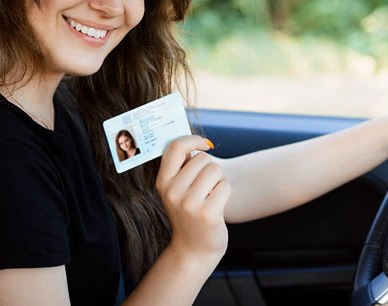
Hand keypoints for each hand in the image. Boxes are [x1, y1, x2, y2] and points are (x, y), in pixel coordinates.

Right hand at [156, 135, 230, 262]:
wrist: (194, 248)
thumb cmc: (189, 212)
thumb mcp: (176, 189)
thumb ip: (181, 166)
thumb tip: (195, 140)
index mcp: (162, 182)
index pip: (175, 147)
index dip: (192, 140)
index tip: (204, 144)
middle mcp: (172, 192)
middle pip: (203, 158)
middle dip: (210, 168)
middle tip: (206, 187)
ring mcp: (189, 204)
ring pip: (215, 170)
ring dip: (219, 180)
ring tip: (211, 195)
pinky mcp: (207, 214)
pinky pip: (225, 186)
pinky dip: (225, 192)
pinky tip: (217, 205)